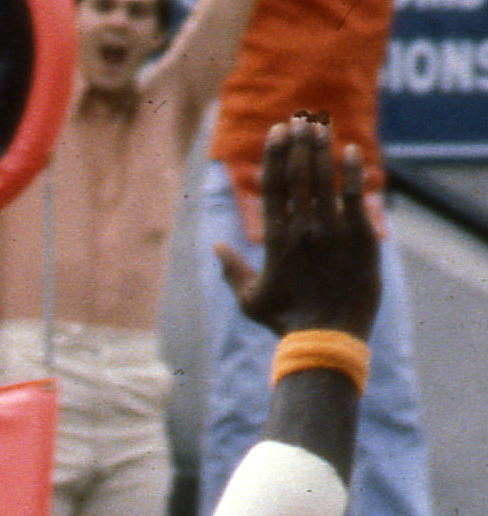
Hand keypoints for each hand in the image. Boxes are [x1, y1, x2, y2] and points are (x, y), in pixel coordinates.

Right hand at [224, 112, 378, 341]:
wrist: (327, 336)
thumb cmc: (285, 320)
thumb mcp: (250, 298)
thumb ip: (232, 269)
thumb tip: (215, 248)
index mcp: (276, 240)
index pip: (275, 187)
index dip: (275, 156)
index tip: (277, 132)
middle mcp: (304, 229)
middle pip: (301, 175)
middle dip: (299, 144)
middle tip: (299, 119)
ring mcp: (335, 231)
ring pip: (327, 180)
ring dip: (323, 150)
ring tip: (321, 126)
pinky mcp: (360, 237)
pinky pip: (356, 197)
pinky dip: (354, 172)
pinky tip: (352, 151)